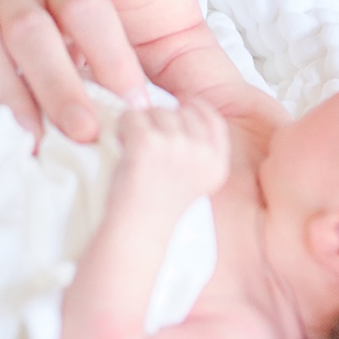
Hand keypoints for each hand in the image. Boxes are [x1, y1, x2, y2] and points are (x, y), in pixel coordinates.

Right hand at [0, 0, 147, 143]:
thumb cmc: (44, 14)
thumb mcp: (78, 17)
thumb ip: (103, 54)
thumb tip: (142, 112)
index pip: (89, 8)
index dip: (112, 56)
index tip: (136, 104)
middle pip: (33, 31)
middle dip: (60, 86)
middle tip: (85, 132)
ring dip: (12, 98)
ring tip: (36, 141)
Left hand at [114, 99, 231, 202]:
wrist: (135, 234)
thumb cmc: (157, 207)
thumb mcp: (195, 178)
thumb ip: (200, 146)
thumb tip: (187, 104)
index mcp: (217, 162)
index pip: (211, 118)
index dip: (193, 109)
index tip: (178, 108)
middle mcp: (202, 152)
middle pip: (181, 111)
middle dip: (161, 120)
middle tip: (147, 145)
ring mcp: (176, 146)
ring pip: (155, 111)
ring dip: (140, 123)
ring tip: (133, 150)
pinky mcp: (147, 144)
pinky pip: (132, 116)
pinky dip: (122, 126)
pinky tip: (121, 143)